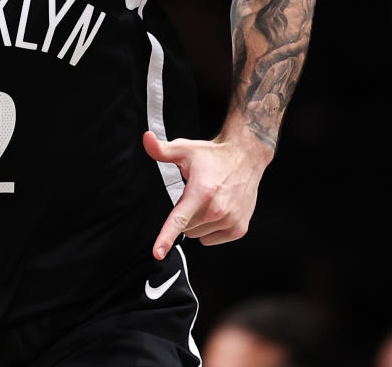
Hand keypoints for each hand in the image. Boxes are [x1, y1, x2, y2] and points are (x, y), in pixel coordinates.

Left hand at [142, 130, 270, 259]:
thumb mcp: (184, 149)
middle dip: (184, 215)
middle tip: (195, 195)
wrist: (245, 157)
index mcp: (201, 192)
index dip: (166, 238)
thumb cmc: (212, 155)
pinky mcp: (239, 229)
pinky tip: (218, 210)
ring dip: (198, 223)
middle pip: (185, 228)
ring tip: (209, 201)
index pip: (179, 220)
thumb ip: (161, 149)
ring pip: (198, 235)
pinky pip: (212, 240)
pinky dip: (210, 229)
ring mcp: (230, 221)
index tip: (157, 253)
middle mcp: (217, 210)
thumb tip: (146, 138)